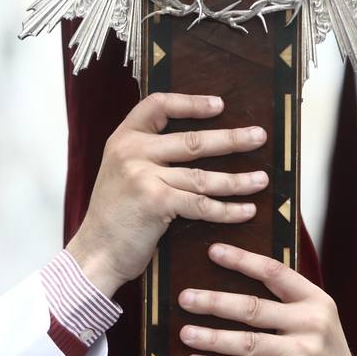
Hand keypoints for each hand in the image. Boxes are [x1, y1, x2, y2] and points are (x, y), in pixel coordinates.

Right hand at [66, 94, 268, 296]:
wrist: (94, 252)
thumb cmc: (113, 216)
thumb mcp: (121, 172)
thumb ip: (147, 155)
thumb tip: (194, 145)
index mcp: (124, 139)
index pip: (157, 105)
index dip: (190, 103)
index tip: (219, 105)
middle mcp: (132, 152)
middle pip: (192, 141)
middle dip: (231, 140)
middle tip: (260, 137)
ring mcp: (144, 176)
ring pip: (202, 175)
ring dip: (238, 179)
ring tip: (262, 179)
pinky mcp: (156, 202)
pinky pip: (201, 204)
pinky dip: (227, 210)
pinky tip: (247, 210)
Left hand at [178, 243, 356, 355]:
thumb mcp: (318, 322)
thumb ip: (289, 303)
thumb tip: (242, 282)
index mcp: (315, 300)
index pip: (274, 272)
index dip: (242, 260)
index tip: (214, 251)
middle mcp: (310, 322)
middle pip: (253, 307)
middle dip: (214, 302)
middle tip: (185, 298)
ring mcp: (302, 351)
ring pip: (245, 341)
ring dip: (210, 337)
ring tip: (185, 333)